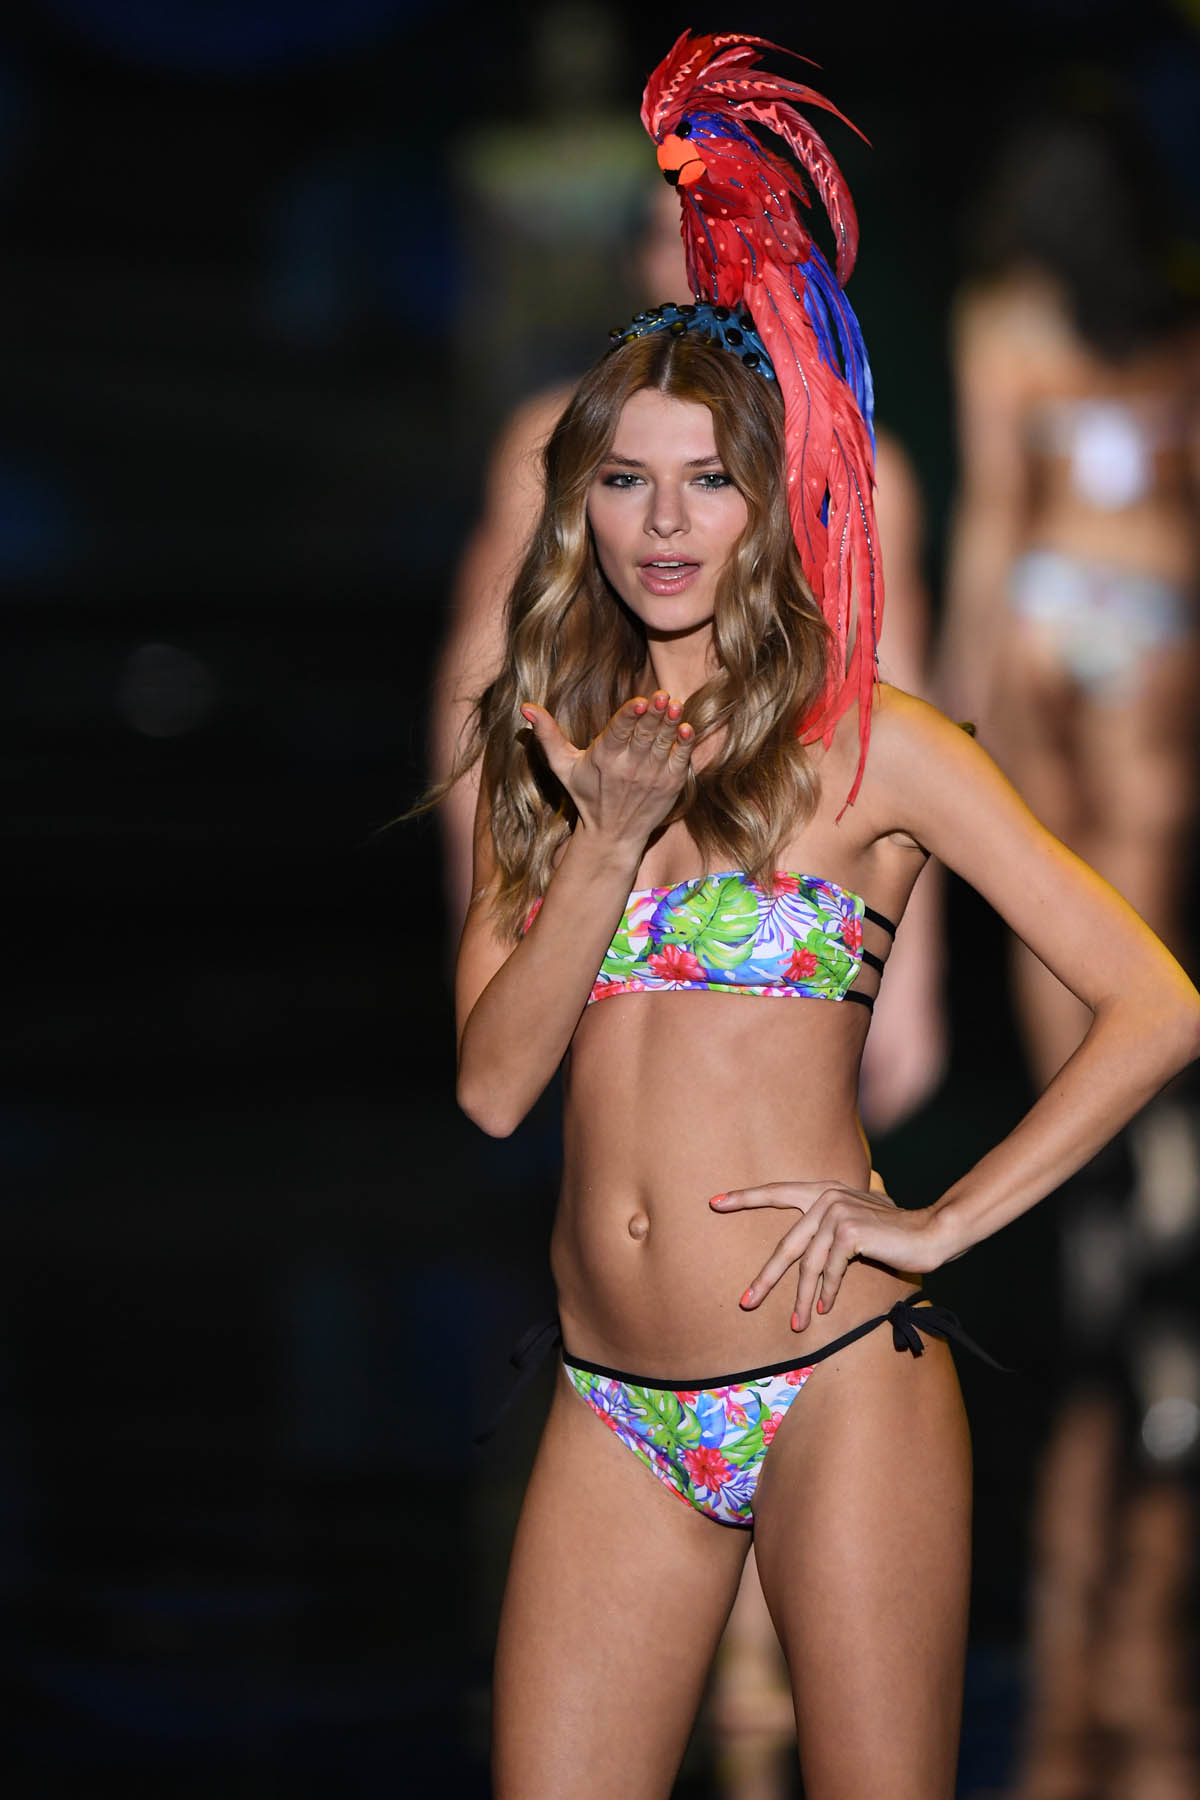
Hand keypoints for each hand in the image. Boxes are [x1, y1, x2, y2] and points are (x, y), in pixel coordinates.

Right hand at [520, 691, 692, 850]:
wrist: (613, 834)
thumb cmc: (587, 794)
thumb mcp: (562, 766)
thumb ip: (547, 734)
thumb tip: (525, 707)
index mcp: (604, 758)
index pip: (618, 732)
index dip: (629, 716)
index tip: (640, 702)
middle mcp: (629, 768)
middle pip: (644, 735)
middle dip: (654, 714)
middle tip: (662, 694)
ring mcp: (652, 777)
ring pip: (664, 744)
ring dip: (671, 724)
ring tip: (675, 704)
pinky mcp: (671, 785)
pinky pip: (680, 761)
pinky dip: (685, 745)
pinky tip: (687, 728)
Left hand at [710, 1178, 947, 1330]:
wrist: (932, 1233)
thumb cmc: (894, 1234)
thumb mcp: (856, 1221)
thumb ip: (830, 1226)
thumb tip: (806, 1251)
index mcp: (823, 1190)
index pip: (777, 1191)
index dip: (745, 1197)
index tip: (714, 1202)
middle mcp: (826, 1196)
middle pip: (786, 1244)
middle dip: (766, 1278)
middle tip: (746, 1302)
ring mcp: (837, 1212)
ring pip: (808, 1265)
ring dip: (801, 1298)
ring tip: (794, 1324)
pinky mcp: (849, 1231)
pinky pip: (830, 1271)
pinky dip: (827, 1294)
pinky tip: (823, 1310)